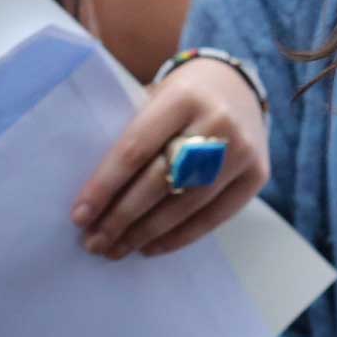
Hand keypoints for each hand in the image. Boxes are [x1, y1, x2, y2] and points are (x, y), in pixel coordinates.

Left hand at [71, 56, 271, 257]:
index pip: (136, 149)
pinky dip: (179, 237)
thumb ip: (130, 134)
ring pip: (186, 205)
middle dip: (121, 217)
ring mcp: (242, 150)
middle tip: (93, 242)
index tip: (79, 216)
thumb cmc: (182, 97)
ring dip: (145, 233)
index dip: (105, 186)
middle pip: (160, 181)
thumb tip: (94, 198)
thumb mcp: (155, 98)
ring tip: (116, 249)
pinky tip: (150, 247)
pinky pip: (214, 217)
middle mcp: (217, 122)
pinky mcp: (257, 175)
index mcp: (183, 97)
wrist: (238, 87)